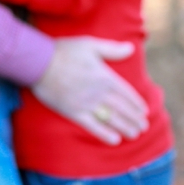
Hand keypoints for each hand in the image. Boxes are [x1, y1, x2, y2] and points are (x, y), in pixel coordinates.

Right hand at [32, 37, 147, 144]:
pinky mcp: (73, 112)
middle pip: (122, 108)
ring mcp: (86, 104)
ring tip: (135, 135)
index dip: (137, 103)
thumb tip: (131, 48)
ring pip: (111, 119)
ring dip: (125, 127)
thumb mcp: (91, 44)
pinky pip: (92, 126)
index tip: (144, 111)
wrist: (39, 63)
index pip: (127, 93)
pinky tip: (115, 140)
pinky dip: (104, 134)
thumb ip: (112, 49)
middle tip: (143, 127)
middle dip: (134, 118)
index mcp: (105, 77)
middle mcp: (98, 92)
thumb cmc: (64, 51)